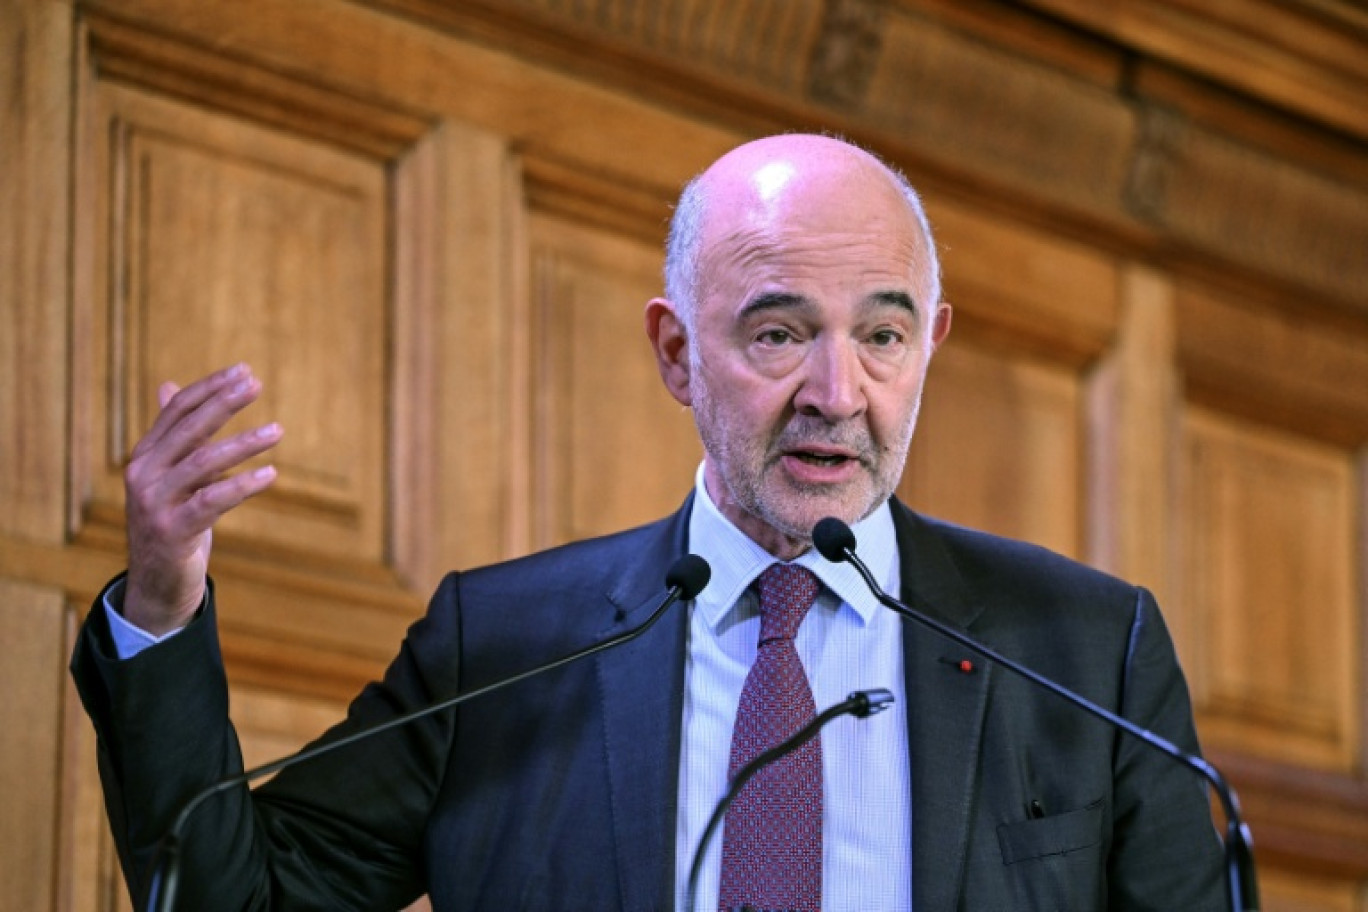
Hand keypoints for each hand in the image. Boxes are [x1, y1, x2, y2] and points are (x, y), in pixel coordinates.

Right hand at [122, 363, 281, 634]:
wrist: (157, 583)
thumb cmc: (173, 521)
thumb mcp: (172, 475)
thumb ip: (174, 435)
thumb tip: (167, 385)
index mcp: (146, 455)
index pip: (177, 410)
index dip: (210, 388)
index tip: (244, 371)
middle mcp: (143, 474)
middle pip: (188, 428)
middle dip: (223, 403)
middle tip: (257, 384)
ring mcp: (154, 503)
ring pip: (202, 462)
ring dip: (243, 443)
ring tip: (278, 430)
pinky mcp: (172, 531)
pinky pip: (212, 501)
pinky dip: (243, 485)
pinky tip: (271, 473)